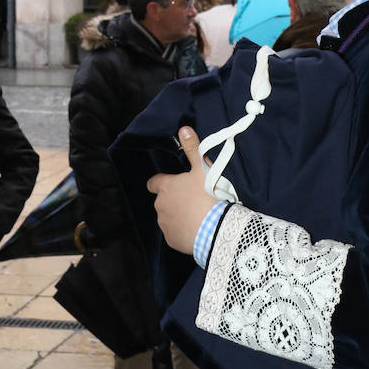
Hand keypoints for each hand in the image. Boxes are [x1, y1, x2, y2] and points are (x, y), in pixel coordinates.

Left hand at [147, 126, 214, 254]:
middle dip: (173, 200)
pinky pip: (174, 233)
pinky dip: (182, 231)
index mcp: (166, 188)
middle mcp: (160, 206)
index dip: (161, 182)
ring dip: (177, 216)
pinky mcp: (171, 240)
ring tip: (196, 216)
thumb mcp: (203, 169)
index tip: (172, 184)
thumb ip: (192, 149)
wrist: (215, 228)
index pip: (153, 183)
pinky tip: (196, 230)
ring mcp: (164, 224)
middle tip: (192, 200)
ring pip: (168, 217)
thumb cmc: (208, 195)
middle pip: (163, 201)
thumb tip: (183, 128)